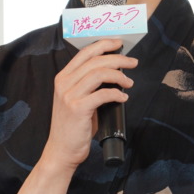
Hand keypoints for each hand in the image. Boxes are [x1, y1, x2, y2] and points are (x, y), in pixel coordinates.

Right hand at [44, 39, 135, 168]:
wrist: (61, 150)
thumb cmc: (72, 125)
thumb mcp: (75, 99)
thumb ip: (88, 84)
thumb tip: (113, 71)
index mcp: (63, 78)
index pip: (85, 53)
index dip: (104, 45)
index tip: (119, 44)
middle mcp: (64, 83)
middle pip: (95, 60)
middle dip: (118, 58)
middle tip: (133, 62)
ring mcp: (69, 96)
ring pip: (99, 73)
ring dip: (119, 76)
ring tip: (129, 83)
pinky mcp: (78, 108)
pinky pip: (103, 94)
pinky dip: (117, 94)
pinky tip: (123, 98)